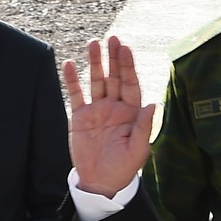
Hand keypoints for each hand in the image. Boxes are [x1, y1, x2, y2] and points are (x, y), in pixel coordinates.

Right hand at [60, 36, 155, 198]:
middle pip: (114, 77)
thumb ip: (143, 127)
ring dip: (94, 63)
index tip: (125, 48)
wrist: (101, 182)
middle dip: (113, 58)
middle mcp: (115, 107)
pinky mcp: (79, 117)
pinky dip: (72, 80)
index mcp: (131, 113)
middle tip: (112, 38)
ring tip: (93, 43)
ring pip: (95, 81)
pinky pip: (76, 95)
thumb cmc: (123, 168)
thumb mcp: (137, 150)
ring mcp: (97, 110)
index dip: (128, 66)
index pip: (131, 84)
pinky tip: (68, 64)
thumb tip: (152, 105)